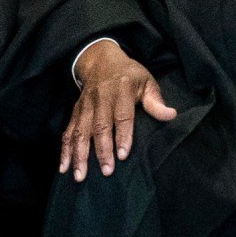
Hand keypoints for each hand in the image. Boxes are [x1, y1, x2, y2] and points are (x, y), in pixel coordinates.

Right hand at [62, 40, 178, 180]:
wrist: (100, 61)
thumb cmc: (129, 75)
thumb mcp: (146, 82)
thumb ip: (156, 101)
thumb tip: (171, 115)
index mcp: (121, 89)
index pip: (122, 116)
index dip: (122, 136)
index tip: (123, 155)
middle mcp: (100, 98)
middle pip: (100, 127)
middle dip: (102, 151)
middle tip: (106, 171)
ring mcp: (85, 106)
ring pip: (80, 132)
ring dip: (79, 155)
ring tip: (80, 176)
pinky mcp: (75, 112)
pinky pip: (68, 132)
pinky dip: (64, 151)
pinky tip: (64, 168)